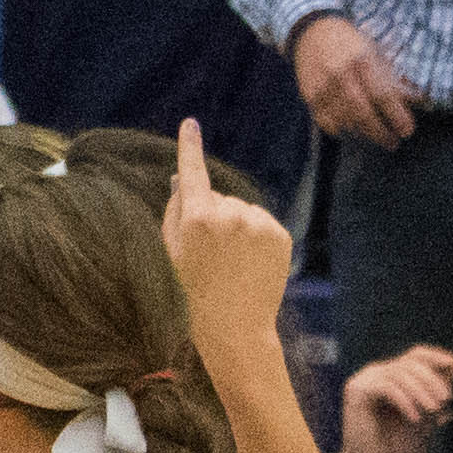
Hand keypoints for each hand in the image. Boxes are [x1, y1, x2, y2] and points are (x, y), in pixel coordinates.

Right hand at [159, 120, 293, 380]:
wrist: (235, 328)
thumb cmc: (195, 294)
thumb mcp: (173, 254)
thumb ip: (174, 212)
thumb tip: (182, 179)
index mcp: (197, 218)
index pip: (193, 173)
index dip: (190, 147)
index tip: (190, 124)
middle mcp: (230, 214)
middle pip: (218, 198)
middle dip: (213, 216)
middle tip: (210, 256)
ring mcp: (258, 223)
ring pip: (242, 211)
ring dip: (237, 228)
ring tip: (232, 264)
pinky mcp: (280, 234)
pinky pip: (262, 223)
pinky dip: (256, 238)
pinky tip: (250, 265)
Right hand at [290, 16, 415, 150]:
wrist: (312, 34)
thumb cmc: (351, 44)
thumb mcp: (376, 52)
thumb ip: (395, 76)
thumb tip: (419, 100)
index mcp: (361, 58)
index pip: (382, 94)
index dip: (396, 116)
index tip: (407, 131)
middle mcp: (339, 74)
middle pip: (363, 113)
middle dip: (381, 133)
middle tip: (394, 142)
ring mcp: (322, 88)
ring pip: (346, 122)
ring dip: (365, 134)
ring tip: (379, 138)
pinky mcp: (310, 98)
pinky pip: (329, 124)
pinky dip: (345, 131)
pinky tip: (357, 132)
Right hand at [338, 345, 452, 452]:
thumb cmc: (397, 446)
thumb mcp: (426, 415)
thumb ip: (436, 394)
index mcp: (390, 375)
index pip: (415, 355)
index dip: (435, 356)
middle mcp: (375, 373)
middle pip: (409, 362)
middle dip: (431, 379)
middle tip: (446, 398)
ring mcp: (364, 380)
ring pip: (399, 373)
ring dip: (420, 391)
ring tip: (434, 409)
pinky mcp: (357, 391)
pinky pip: (387, 387)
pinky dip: (404, 401)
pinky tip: (415, 418)